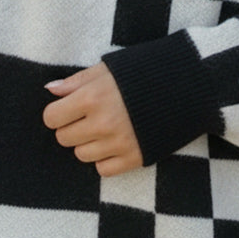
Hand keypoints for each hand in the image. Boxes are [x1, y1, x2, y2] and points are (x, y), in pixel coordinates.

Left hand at [42, 62, 142, 176]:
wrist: (187, 86)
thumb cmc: (144, 72)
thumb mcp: (108, 68)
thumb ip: (77, 80)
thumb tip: (51, 89)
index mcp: (92, 97)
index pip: (52, 118)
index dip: (58, 112)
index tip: (69, 108)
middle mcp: (102, 123)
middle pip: (64, 138)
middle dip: (72, 126)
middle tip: (89, 116)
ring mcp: (119, 144)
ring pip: (81, 155)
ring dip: (87, 142)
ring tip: (105, 127)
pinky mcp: (135, 158)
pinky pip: (102, 169)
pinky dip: (104, 158)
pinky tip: (115, 142)